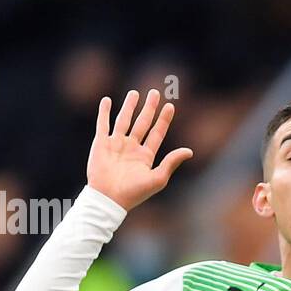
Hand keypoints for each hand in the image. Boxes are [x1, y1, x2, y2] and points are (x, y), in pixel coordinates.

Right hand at [87, 89, 192, 209]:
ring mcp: (116, 144)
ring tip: (134, 93)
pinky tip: (107, 100)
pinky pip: (102, 124)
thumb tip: (189, 151)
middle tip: (154, 92)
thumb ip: (171, 162)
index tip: (170, 106)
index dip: (164, 120)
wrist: (109, 198)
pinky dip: (104, 112)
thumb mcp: (158, 178)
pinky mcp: (100, 144)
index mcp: (145, 156)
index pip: (157, 133)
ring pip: (124, 120)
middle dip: (149, 108)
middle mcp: (131, 148)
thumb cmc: (134, 192)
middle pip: (142, 123)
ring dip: (129, 106)